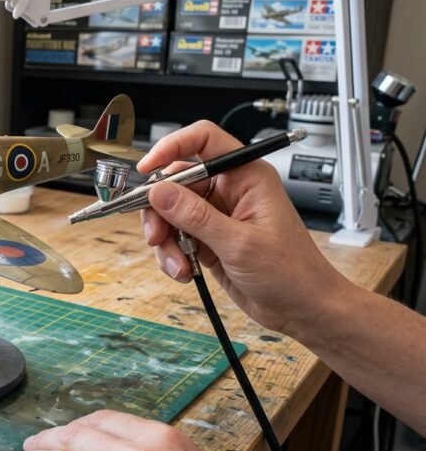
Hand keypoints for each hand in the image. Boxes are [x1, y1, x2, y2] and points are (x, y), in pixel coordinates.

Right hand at [137, 120, 353, 337]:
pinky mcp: (208, 239)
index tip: (147, 169)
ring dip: (166, 240)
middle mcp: (229, 190)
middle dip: (160, 210)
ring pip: (170, 212)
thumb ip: (195, 216)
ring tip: (178, 264)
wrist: (303, 309)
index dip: (172, 147)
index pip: (204, 141)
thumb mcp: (239, 243)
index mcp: (246, 176)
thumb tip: (159, 191)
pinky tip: (185, 271)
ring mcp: (216, 215)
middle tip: (156, 235)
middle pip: (176, 182)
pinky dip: (172, 255)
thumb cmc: (291, 272)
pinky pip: (175, 237)